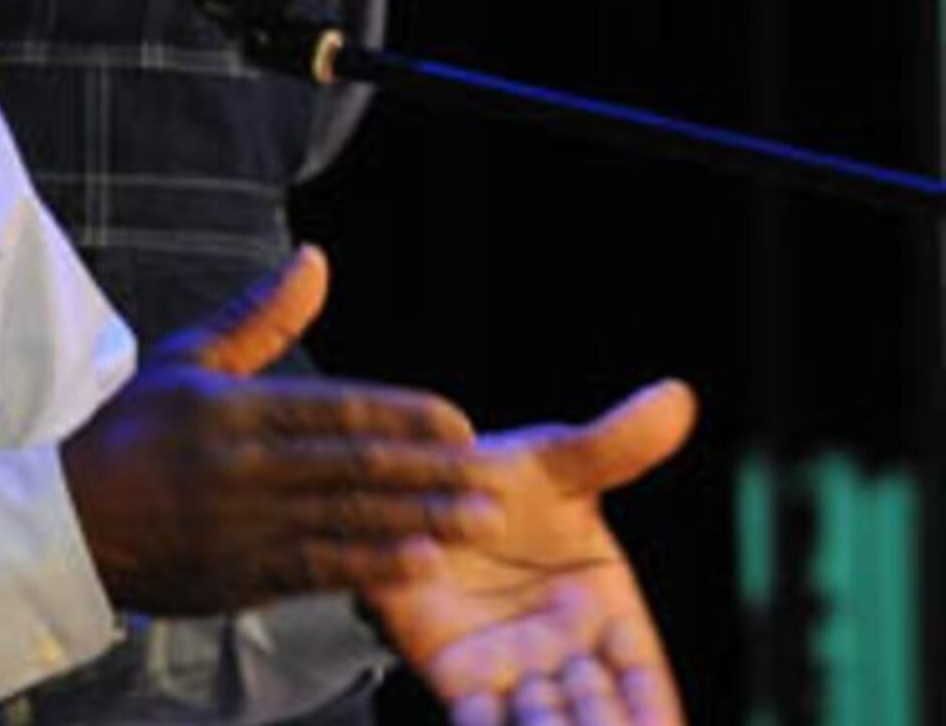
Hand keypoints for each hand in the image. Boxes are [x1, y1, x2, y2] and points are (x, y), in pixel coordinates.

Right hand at [60, 248, 495, 614]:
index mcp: (228, 408)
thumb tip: (315, 261)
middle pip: (351, 466)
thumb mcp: (184, 361)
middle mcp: (240, 466)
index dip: (400, 416)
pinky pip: (319, 568)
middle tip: (493, 480)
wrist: (68, 525)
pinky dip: (372, 566)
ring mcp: (242, 524)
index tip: (459, 424)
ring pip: (345, 519)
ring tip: (476, 521)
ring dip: (418, 520)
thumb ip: (258, 316)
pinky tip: (419, 562)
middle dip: (428, 473)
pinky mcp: (241, 574)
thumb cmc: (131, 434)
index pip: (331, 408)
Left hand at [367, 380, 695, 725]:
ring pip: (542, 723)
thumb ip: (612, 445)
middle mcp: (567, 651)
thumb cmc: (499, 477)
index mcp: (608, 610)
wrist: (411, 492)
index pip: (644, 674)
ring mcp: (513, 668)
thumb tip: (677, 394)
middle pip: (597, 712)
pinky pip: (478, 720)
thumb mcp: (553, 461)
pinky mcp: (456, 675)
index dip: (655, 709)